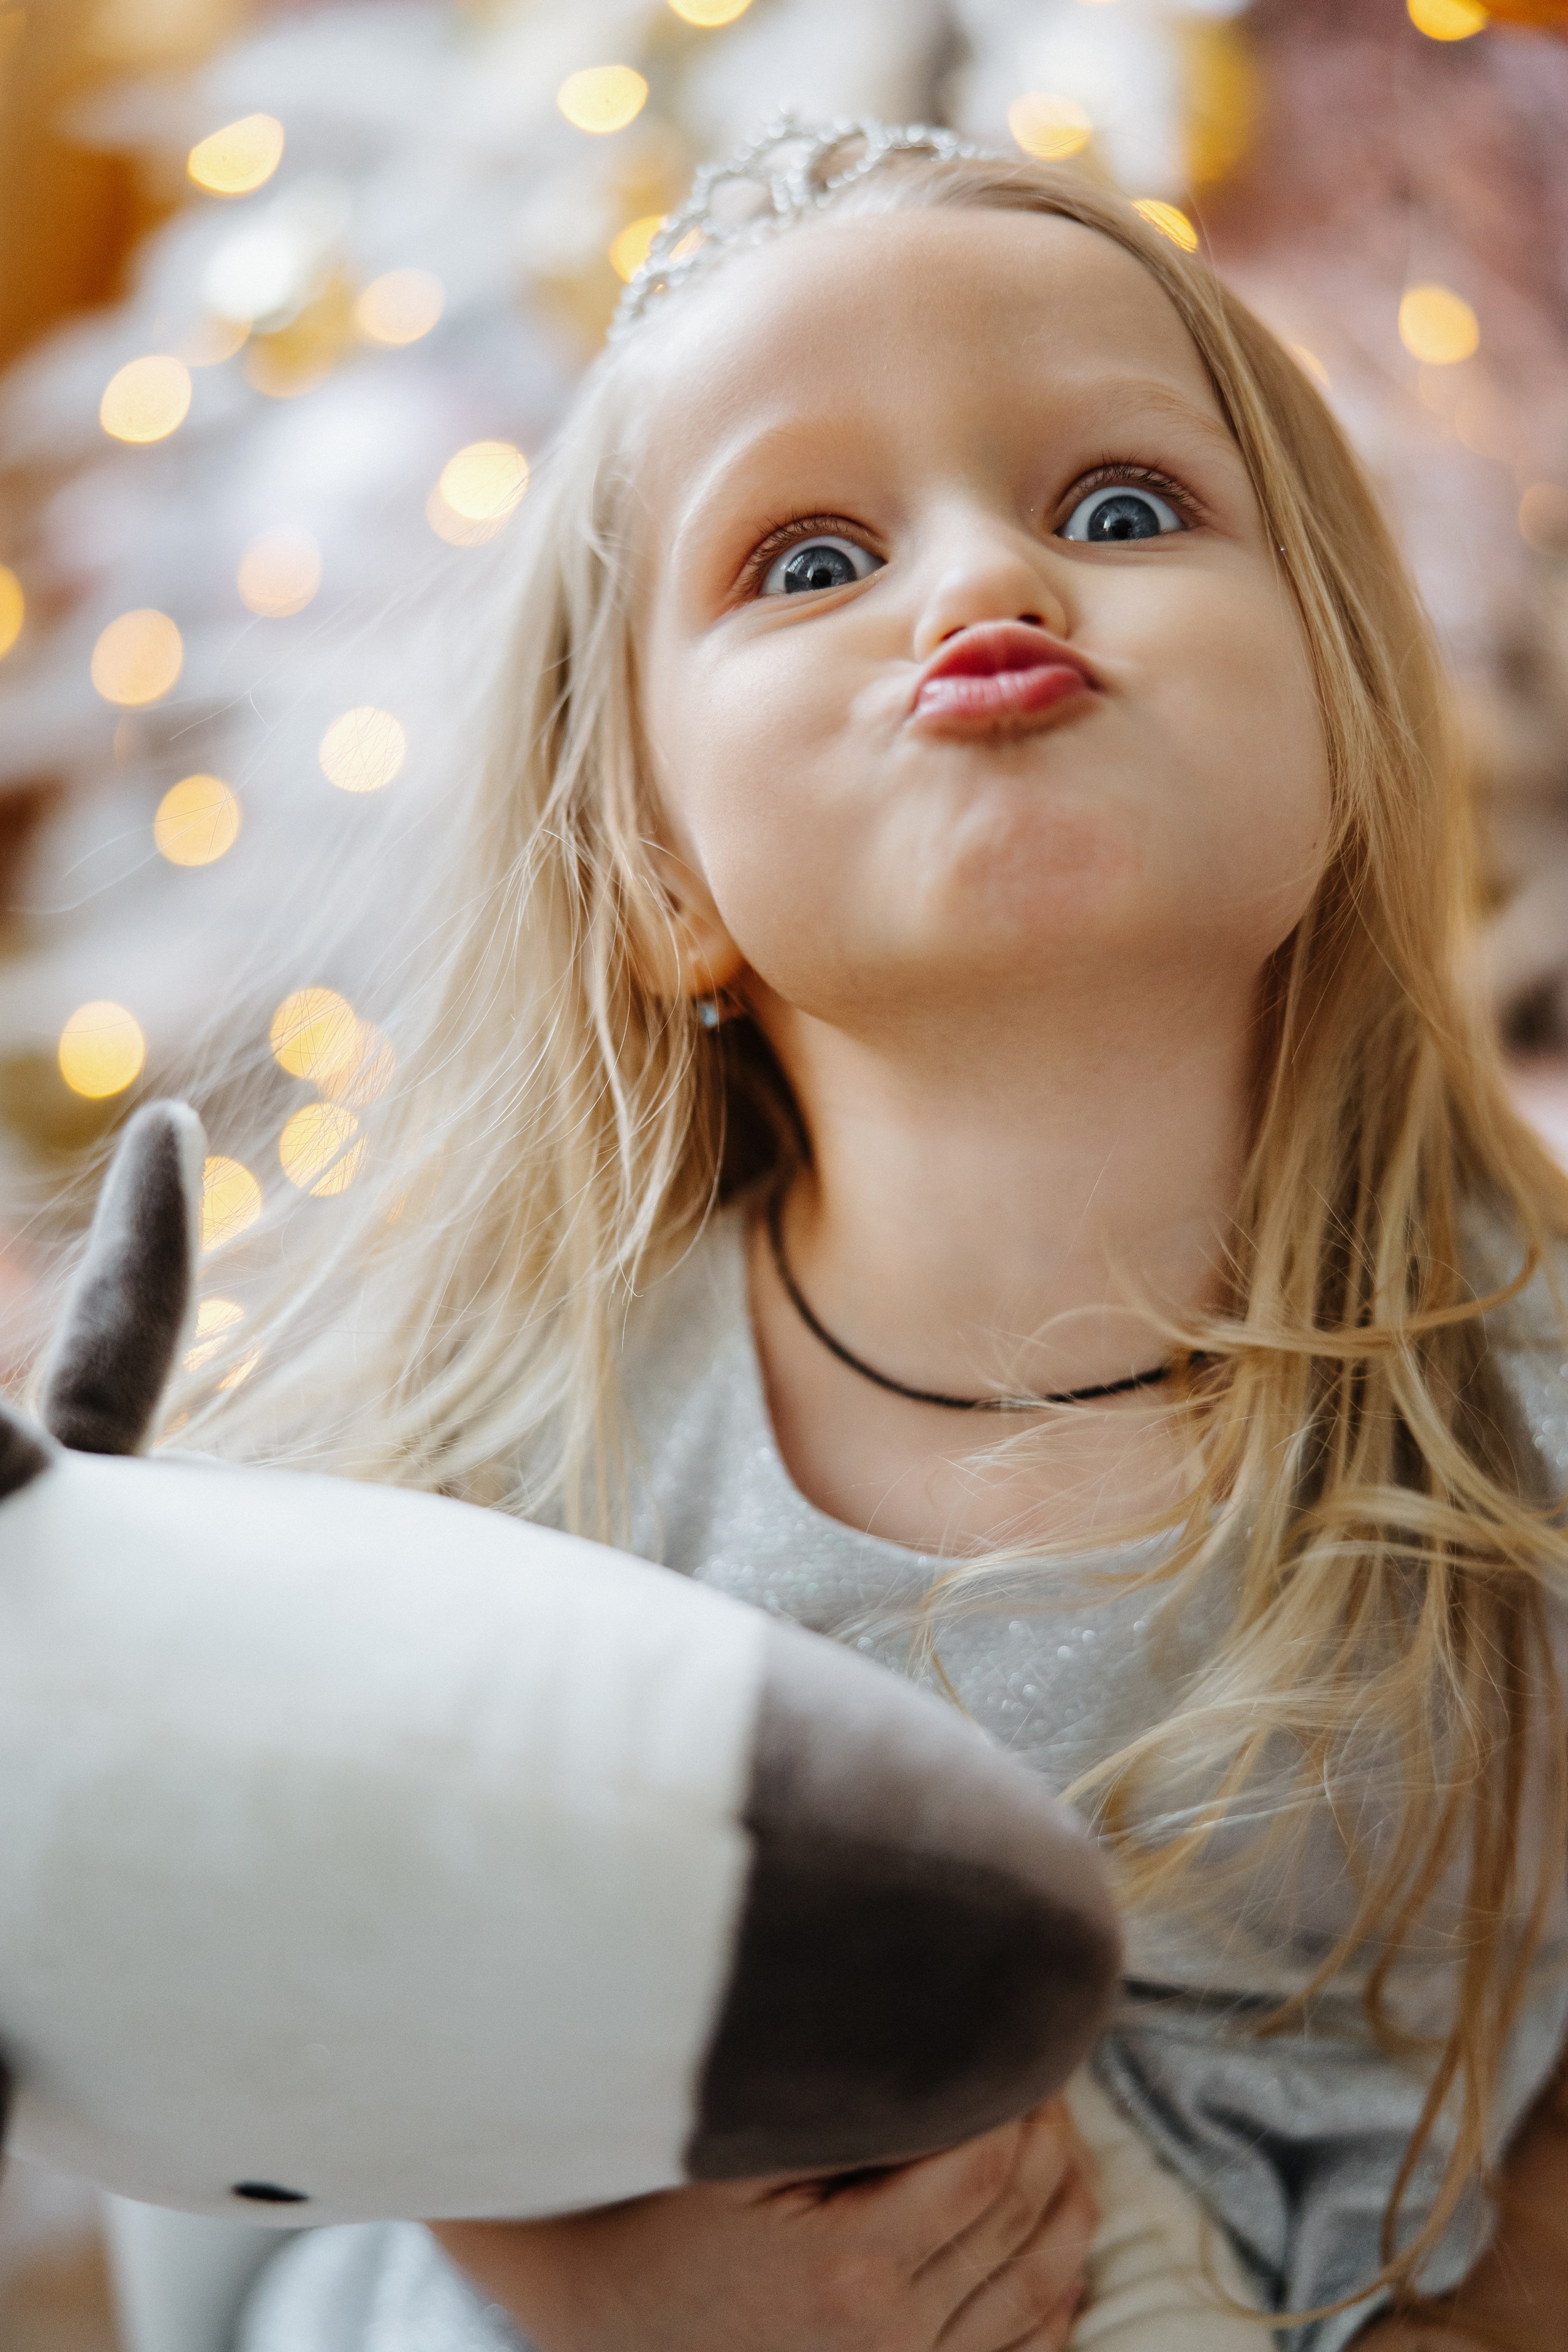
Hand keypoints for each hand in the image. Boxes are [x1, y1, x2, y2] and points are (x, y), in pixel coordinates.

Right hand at [432, 2095, 1096, 2351]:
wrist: (612, 2322)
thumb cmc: (666, 2220)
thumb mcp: (733, 2152)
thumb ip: (829, 2100)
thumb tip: (916, 2029)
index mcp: (849, 2265)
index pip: (985, 2164)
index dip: (1017, 2094)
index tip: (1017, 2041)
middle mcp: (889, 2338)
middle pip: (1022, 2219)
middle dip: (1048, 2134)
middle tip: (1045, 2071)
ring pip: (1041, 2287)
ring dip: (1068, 2204)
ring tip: (1060, 2135)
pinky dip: (1058, 2290)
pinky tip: (1059, 2232)